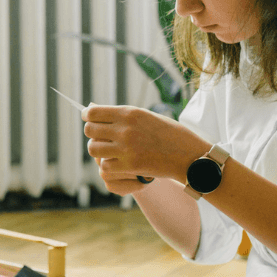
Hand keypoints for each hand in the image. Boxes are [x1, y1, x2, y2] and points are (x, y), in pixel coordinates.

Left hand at [83, 105, 208, 186]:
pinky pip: (105, 165)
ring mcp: (126, 149)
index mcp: (130, 113)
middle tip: (101, 136)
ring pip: (93, 149)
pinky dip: (109, 165)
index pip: (93, 113)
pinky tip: (119, 162)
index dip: (87, 116)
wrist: (189, 155)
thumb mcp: (146, 116)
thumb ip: (121, 115)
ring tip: (108, 150)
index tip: (88, 119)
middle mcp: (125, 129)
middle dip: (92, 134)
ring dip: (98, 150)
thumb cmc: (169, 134)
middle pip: (90, 131)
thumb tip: (92, 110)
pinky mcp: (130, 166)